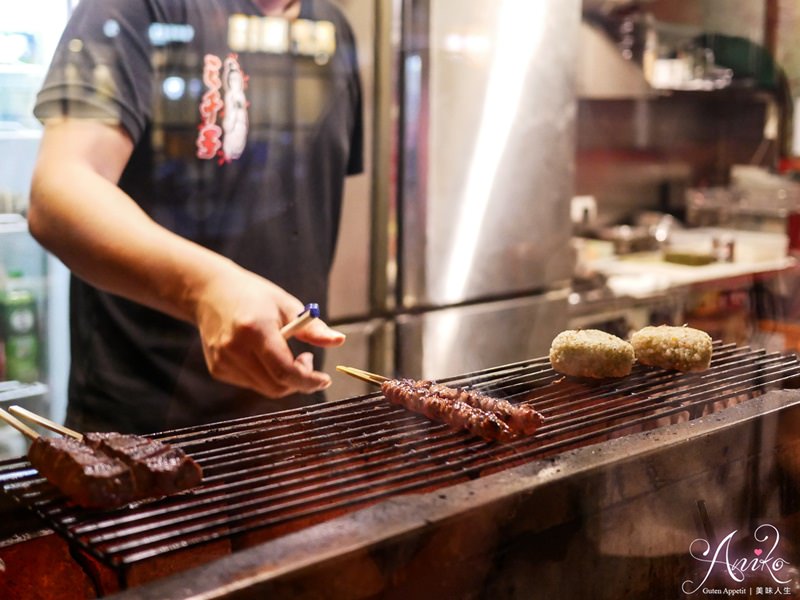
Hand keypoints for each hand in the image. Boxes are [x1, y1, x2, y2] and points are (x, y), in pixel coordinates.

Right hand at [193, 264, 344, 397]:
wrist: (210, 292)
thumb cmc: (255, 296)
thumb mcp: (287, 305)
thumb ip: (313, 328)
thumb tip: (339, 341)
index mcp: (255, 329)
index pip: (284, 370)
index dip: (308, 381)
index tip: (324, 378)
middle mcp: (234, 348)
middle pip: (276, 386)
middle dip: (299, 381)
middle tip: (306, 359)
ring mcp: (223, 361)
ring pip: (264, 388)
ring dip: (282, 378)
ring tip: (283, 352)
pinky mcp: (217, 369)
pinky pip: (251, 383)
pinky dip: (265, 375)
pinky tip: (261, 354)